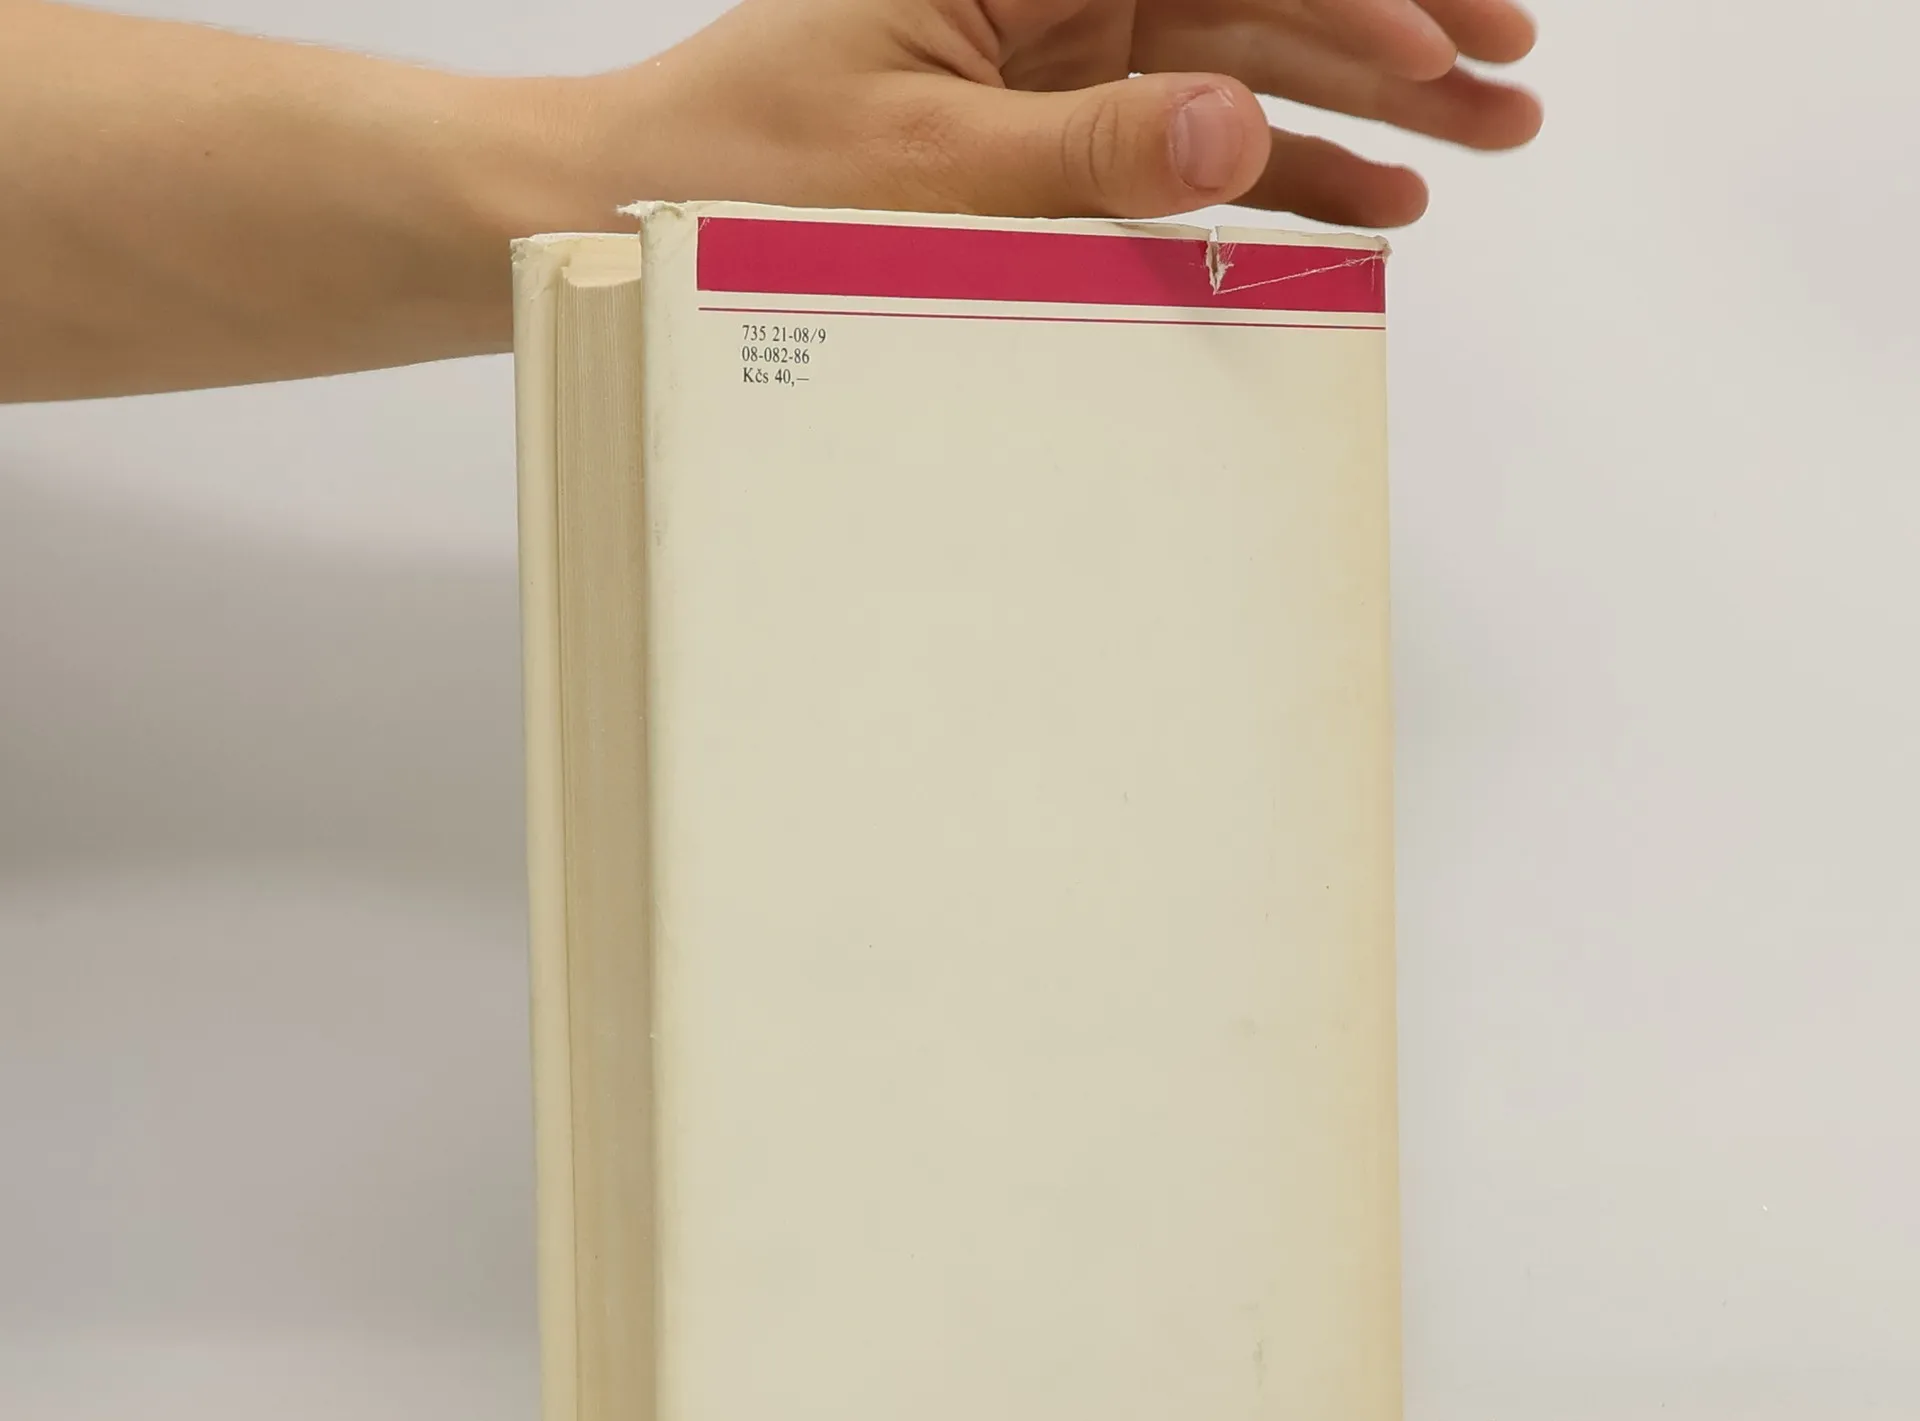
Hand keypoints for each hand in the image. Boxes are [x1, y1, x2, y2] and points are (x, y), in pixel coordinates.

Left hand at [568, 0, 1541, 228]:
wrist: (639, 219)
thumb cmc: (743, 179)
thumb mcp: (920, 173)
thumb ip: (1085, 153)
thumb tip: (1240, 126)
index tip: (1454, 40)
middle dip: (1398, 29)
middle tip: (1513, 84)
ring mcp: (1060, 55)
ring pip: (1249, 62)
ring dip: (1368, 105)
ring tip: (1480, 142)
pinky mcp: (1053, 128)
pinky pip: (1192, 145)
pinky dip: (1278, 176)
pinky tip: (1368, 201)